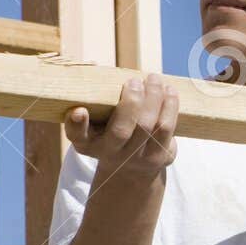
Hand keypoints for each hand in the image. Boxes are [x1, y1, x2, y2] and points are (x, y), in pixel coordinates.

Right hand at [65, 73, 179, 181]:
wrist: (130, 169)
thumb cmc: (107, 136)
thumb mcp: (92, 128)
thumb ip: (92, 107)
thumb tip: (98, 75)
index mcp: (88, 144)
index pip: (77, 136)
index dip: (76, 124)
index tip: (79, 110)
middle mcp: (111, 154)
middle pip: (121, 130)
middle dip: (131, 102)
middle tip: (134, 81)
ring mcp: (138, 158)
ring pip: (149, 126)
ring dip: (154, 98)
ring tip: (153, 79)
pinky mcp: (160, 156)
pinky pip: (167, 128)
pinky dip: (169, 105)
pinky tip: (169, 90)